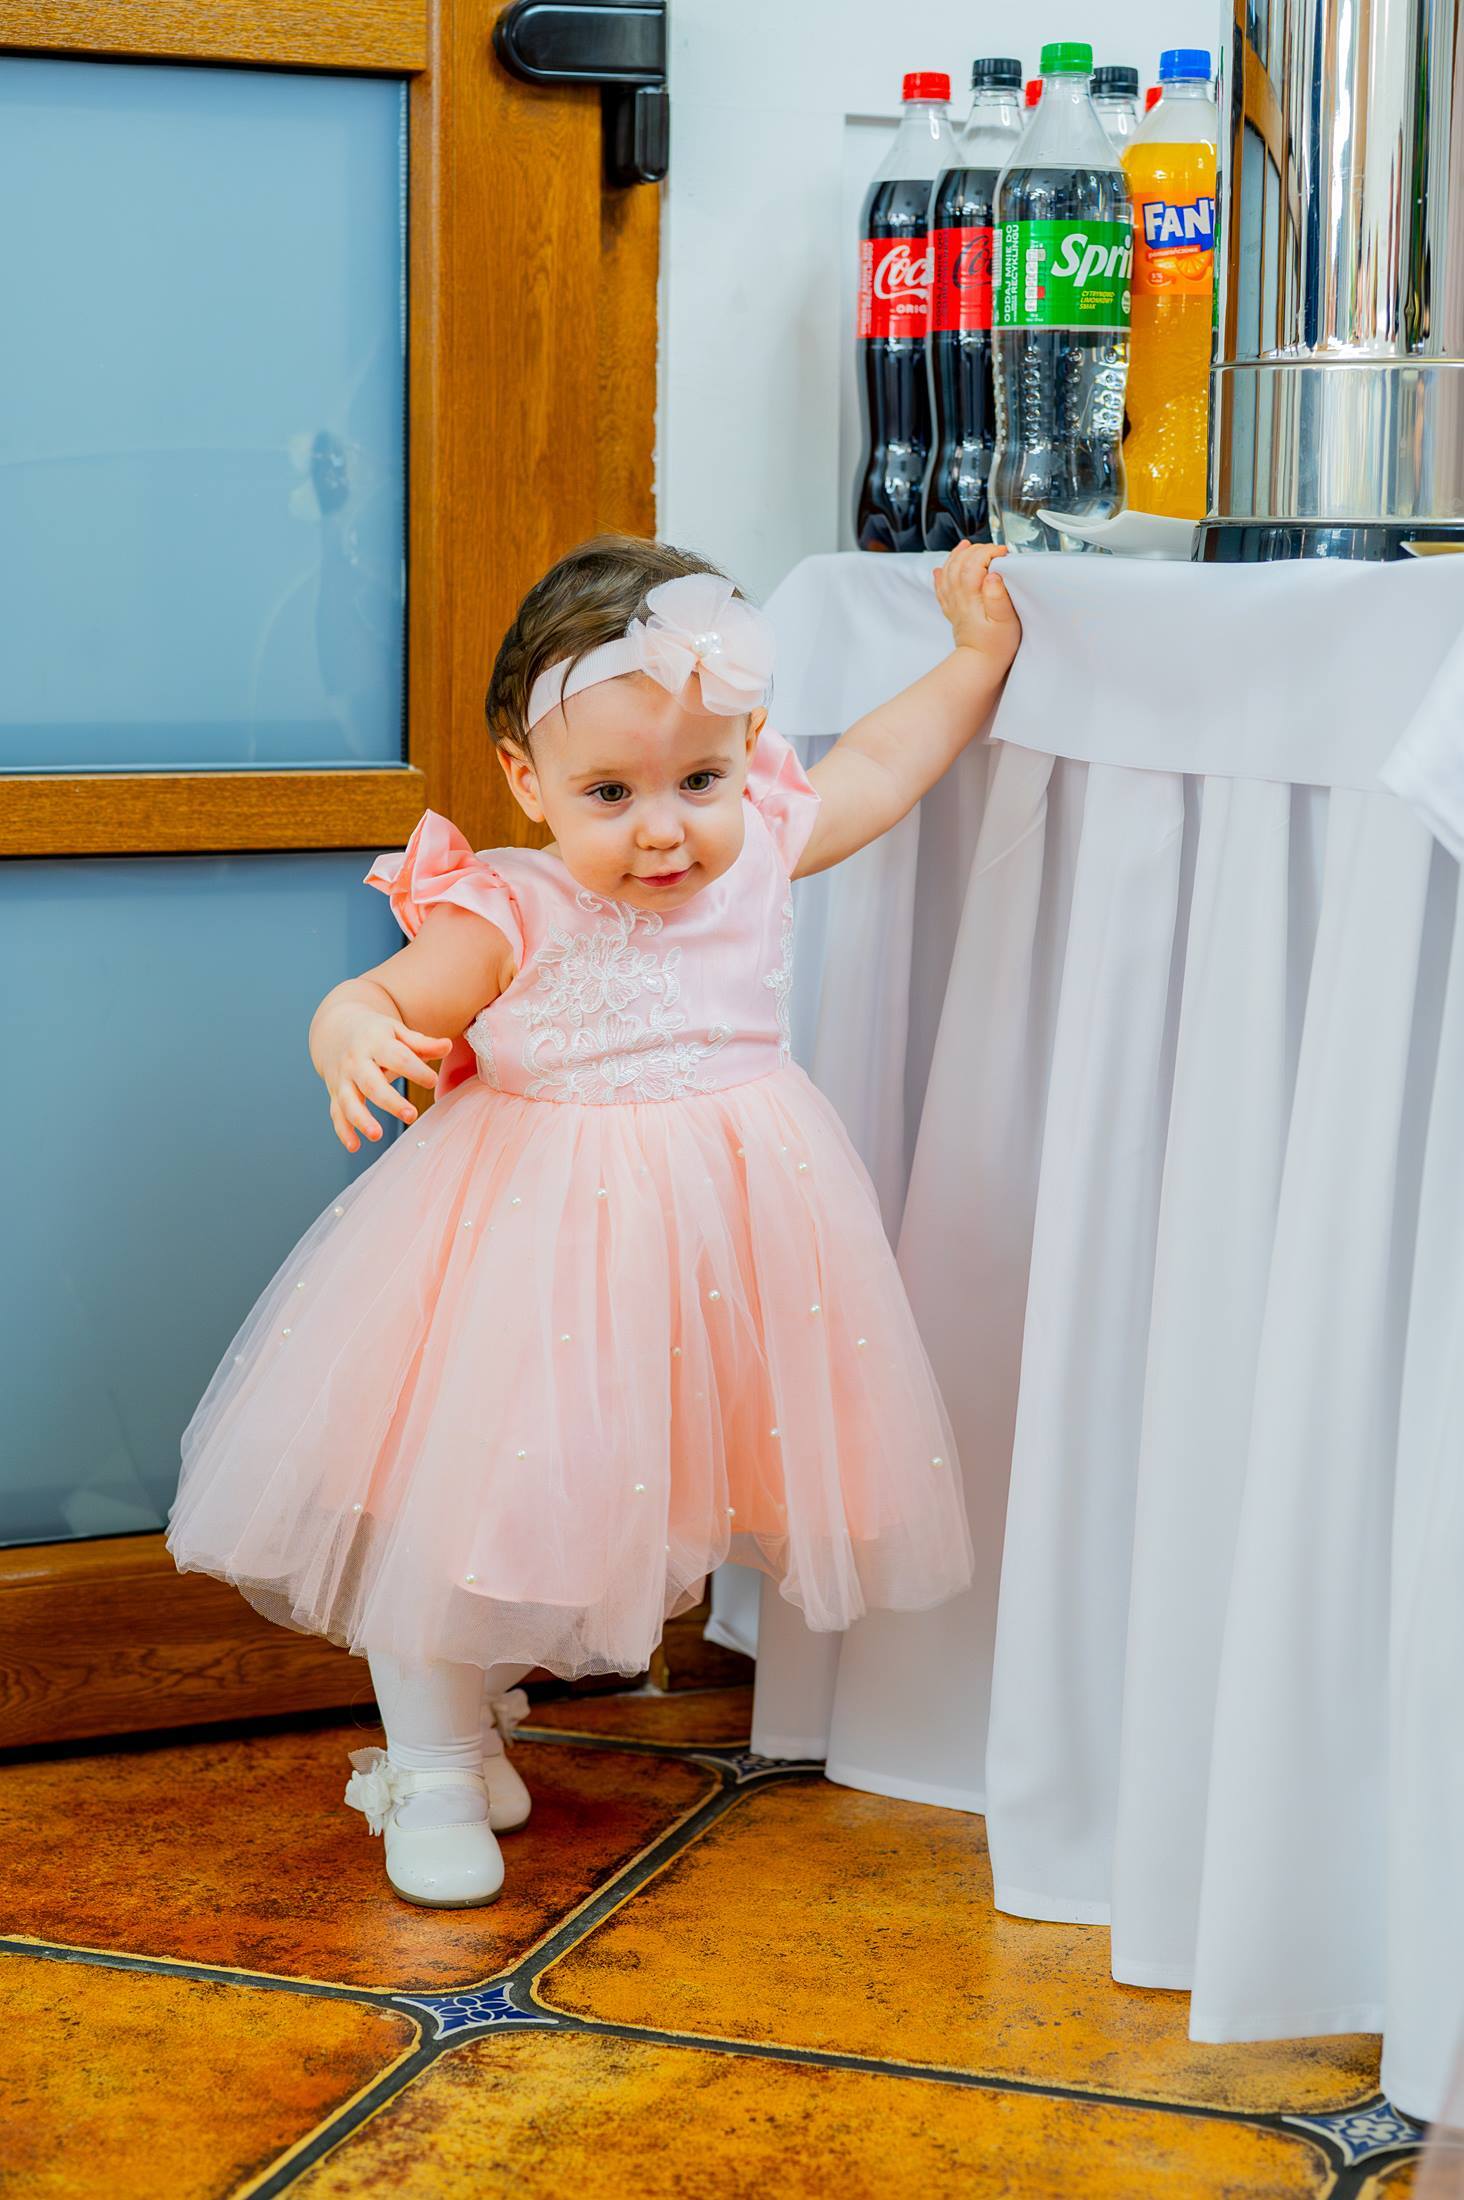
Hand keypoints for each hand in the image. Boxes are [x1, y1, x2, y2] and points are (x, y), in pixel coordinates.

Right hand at [316, 1008, 452, 1153]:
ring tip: (377, 1135)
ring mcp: (343, 1079)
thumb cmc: (376, 1034)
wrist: (335, 1029)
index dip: (415, 1070)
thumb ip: (422, 1043)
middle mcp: (356, 1061)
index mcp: (375, 1042)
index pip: (397, 1057)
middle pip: (371, 1083)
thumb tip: (448, 1046)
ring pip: (349, 1101)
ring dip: (361, 1119)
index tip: (432, 1081)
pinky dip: (343, 1131)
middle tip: (412, 1115)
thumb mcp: (397, 1032)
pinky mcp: (335, 1093)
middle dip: (390, 1101)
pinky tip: (355, 1146)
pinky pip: (336, 1114)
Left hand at [933, 540, 1020, 671]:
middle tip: (992, 549)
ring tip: (966, 546)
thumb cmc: (996, 644)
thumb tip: (992, 575)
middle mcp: (958, 598)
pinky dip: (941, 576)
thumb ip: (999, 597)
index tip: (1002, 553)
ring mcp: (953, 604)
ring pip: (948, 573)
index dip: (988, 553)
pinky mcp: (952, 610)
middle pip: (959, 564)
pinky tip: (940, 570)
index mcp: (972, 598)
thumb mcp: (1006, 621)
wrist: (980, 663)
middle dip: (975, 551)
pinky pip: (941, 589)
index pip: (973, 564)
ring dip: (956, 556)